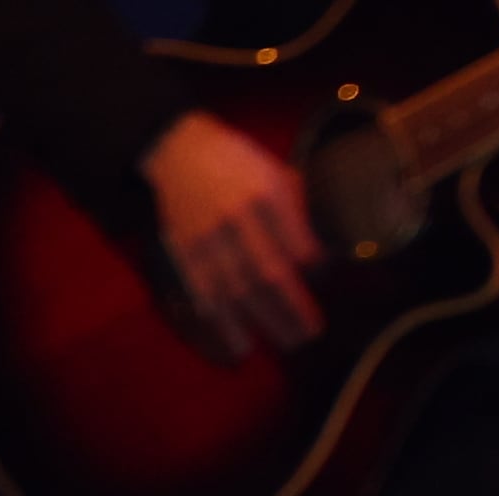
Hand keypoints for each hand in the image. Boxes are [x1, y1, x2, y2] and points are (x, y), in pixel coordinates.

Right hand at [142, 111, 322, 363]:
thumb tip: (321, 256)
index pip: (294, 238)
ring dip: (264, 321)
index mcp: (263, 192)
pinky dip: (223, 321)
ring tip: (288, 343)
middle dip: (293, 308)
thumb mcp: (273, 169)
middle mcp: (235, 216)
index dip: (312, 265)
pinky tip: (240, 345)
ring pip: (238, 288)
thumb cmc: (235, 161)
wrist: (175, 148)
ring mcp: (207, 235)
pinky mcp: (185, 249)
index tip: (323, 277)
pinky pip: (205, 291)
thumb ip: (298, 209)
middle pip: (268, 272)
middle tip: (313, 333)